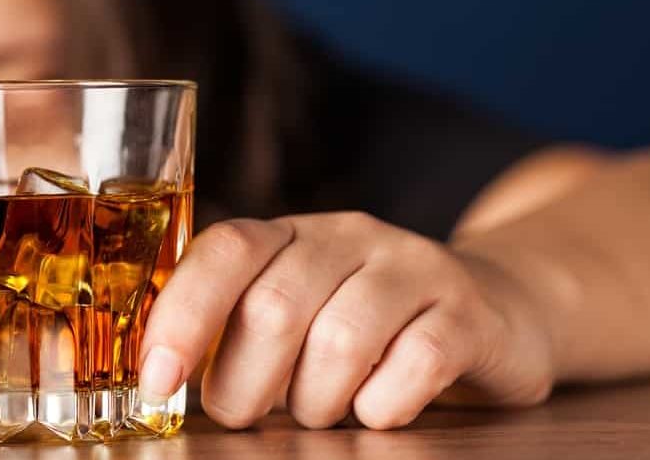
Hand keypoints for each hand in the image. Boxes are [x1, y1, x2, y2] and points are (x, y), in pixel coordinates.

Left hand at [138, 213, 555, 428]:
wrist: (491, 307)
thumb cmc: (365, 324)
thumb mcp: (295, 310)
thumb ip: (235, 328)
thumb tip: (162, 380)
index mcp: (291, 235)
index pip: (226, 250)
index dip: (183, 315)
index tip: (159, 380)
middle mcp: (349, 237)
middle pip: (274, 307)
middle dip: (245, 384)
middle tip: (250, 415)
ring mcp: (413, 267)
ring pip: (340, 341)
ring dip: (316, 401)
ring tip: (321, 411)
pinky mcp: (467, 311)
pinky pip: (415, 364)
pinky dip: (384, 405)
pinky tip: (379, 407)